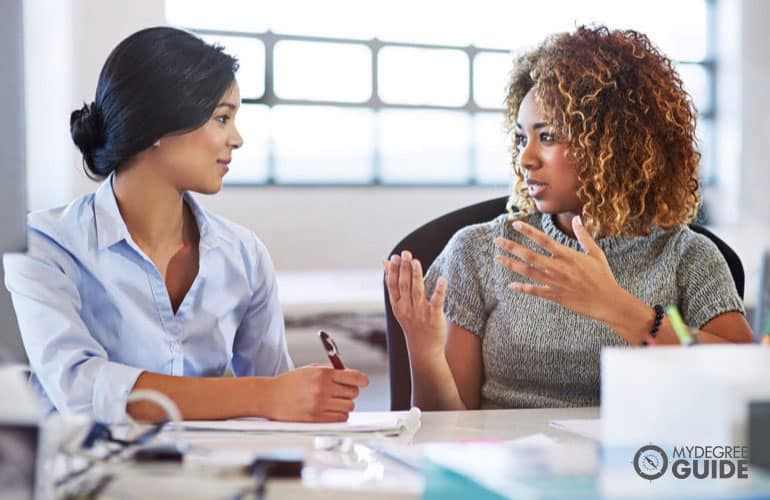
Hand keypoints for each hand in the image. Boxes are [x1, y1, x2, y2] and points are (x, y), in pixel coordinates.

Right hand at [266, 366, 368, 421]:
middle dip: (351, 392)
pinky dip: (339, 415)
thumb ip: (330, 371)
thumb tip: (351, 376)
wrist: (270, 397)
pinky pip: (340, 418)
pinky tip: (331, 410)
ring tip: (335, 402)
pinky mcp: (316, 419)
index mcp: (322, 374)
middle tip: (343, 392)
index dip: (362, 380)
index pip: (353, 377)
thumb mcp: (310, 370)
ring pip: (349, 407)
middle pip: (353, 393)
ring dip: (345, 404)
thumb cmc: (290, 383)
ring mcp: (319, 405)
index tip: (364, 382)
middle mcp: (322, 389)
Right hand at [384, 251, 447, 361]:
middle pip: (404, 285)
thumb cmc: (412, 322)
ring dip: (416, 275)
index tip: (394, 257)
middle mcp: (407, 308)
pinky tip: (442, 279)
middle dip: (404, 269)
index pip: (392, 285)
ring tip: (415, 261)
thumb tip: (384, 262)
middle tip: (405, 253)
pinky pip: (437, 302)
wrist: (423, 348)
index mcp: (397, 305)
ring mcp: (420, 313)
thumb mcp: (399, 304)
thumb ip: (394, 283)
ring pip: (417, 291)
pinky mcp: (434, 317)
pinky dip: (439, 290)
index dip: (392, 271)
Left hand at [493, 216, 625, 322]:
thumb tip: (577, 218)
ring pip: (528, 272)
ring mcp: (555, 282)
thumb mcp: (595, 253)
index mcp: (567, 255)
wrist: (608, 301)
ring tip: (497, 258)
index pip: (543, 240)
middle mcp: (558, 268)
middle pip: (530, 255)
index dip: (528, 231)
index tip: (515, 224)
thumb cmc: (603, 276)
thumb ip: (583, 235)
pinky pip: (535, 291)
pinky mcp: (555, 295)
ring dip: (511, 264)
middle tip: (497, 240)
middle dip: (512, 247)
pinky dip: (522, 288)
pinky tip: (511, 285)